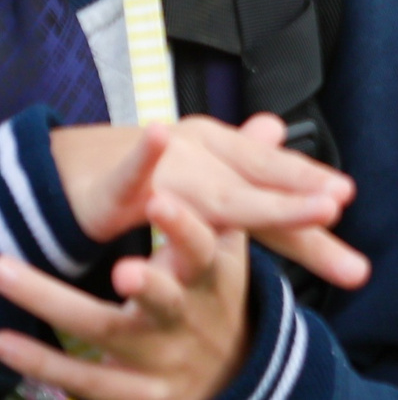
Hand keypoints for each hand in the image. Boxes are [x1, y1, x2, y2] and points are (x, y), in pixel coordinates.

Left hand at [0, 187, 253, 399]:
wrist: (225, 378)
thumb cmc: (218, 300)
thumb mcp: (236, 249)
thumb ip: (246, 190)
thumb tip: (270, 125)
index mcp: (214, 280)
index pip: (206, 250)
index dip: (183, 228)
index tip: (158, 198)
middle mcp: (186, 318)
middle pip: (165, 299)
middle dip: (148, 284)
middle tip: (124, 263)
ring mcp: (155, 358)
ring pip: (106, 332)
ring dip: (58, 304)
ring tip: (16, 273)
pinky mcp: (126, 392)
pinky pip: (76, 377)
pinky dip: (37, 359)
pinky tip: (2, 339)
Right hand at [50, 116, 368, 288]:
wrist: (69, 173)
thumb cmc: (146, 177)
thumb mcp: (202, 175)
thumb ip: (248, 172)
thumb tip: (284, 133)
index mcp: (224, 158)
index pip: (277, 181)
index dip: (311, 195)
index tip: (348, 203)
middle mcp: (201, 155)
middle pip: (259, 185)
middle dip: (301, 203)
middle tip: (339, 206)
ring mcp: (161, 168)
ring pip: (214, 189)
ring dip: (260, 199)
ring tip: (310, 205)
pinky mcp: (113, 186)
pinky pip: (129, 172)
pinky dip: (142, 155)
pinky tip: (156, 137)